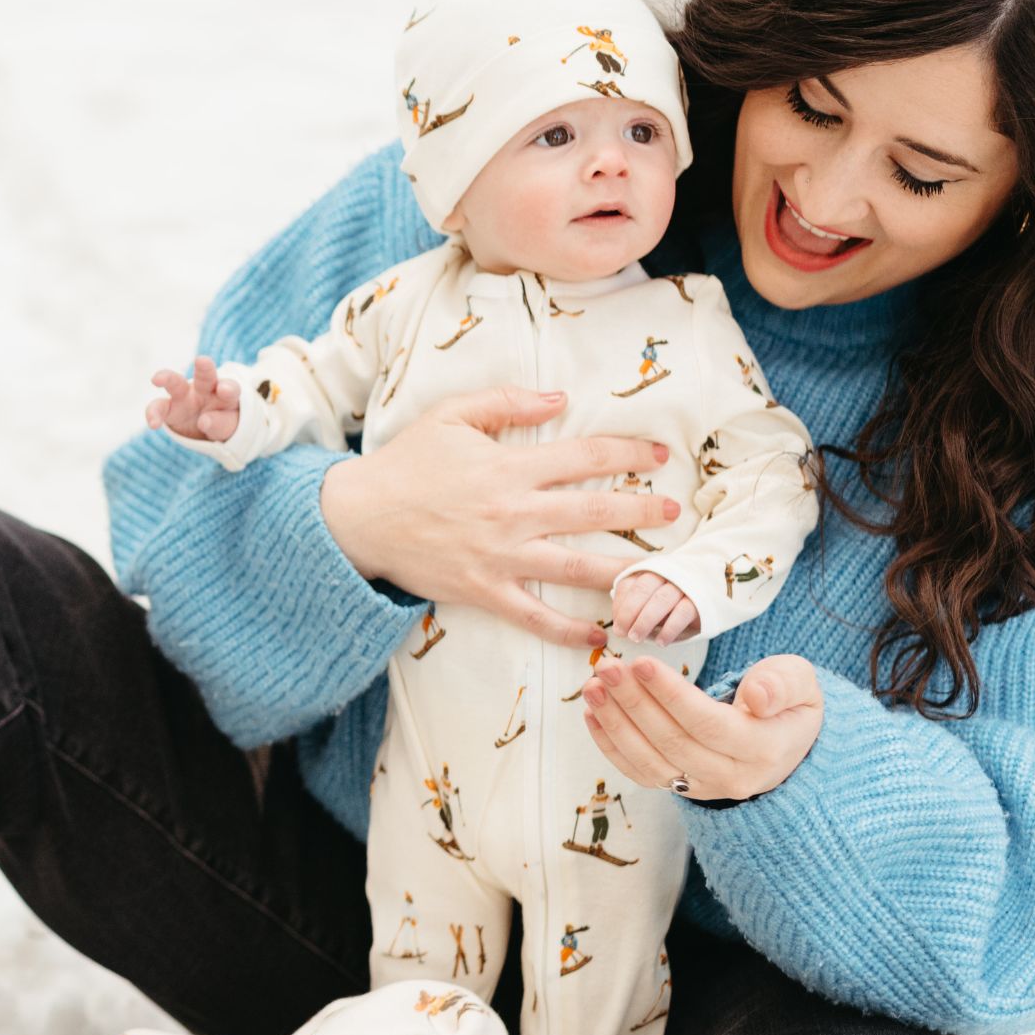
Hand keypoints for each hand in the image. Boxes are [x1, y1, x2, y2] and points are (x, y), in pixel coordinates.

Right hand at [146, 356, 240, 440]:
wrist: (208, 428)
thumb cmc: (222, 421)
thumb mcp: (228, 425)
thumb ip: (221, 424)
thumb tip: (203, 422)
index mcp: (226, 393)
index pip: (230, 388)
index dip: (228, 388)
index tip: (225, 390)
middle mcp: (205, 389)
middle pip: (205, 375)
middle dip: (204, 368)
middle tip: (202, 361)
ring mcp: (185, 396)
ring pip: (176, 382)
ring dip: (167, 378)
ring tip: (157, 379)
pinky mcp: (169, 409)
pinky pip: (159, 408)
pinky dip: (154, 414)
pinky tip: (153, 423)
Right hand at [319, 386, 681, 648]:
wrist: (359, 517)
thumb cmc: (406, 463)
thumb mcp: (450, 415)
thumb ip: (506, 402)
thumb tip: (560, 398)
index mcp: (509, 467)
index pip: (584, 456)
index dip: (627, 451)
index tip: (660, 453)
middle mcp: (514, 513)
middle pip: (593, 510)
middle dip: (641, 510)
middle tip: (675, 513)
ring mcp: (502, 557)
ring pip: (575, 566)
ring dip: (622, 569)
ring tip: (659, 576)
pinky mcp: (485, 592)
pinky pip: (535, 617)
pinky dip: (569, 631)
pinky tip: (601, 636)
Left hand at [581, 653, 822, 799]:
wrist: (787, 744)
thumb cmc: (788, 702)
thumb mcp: (801, 684)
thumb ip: (782, 684)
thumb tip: (756, 697)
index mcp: (763, 750)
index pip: (708, 724)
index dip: (671, 696)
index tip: (641, 663)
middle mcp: (732, 777)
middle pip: (673, 742)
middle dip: (634, 703)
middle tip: (607, 667)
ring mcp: (703, 788)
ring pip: (650, 762)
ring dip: (615, 724)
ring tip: (593, 686)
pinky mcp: (681, 788)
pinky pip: (640, 773)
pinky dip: (611, 745)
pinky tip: (593, 713)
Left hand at [611, 572, 698, 645]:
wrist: (709, 592)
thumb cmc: (671, 604)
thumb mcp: (651, 604)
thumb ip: (635, 610)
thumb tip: (621, 627)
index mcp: (648, 573)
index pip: (628, 584)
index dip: (620, 605)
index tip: (617, 627)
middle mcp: (665, 575)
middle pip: (643, 588)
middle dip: (629, 612)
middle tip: (623, 633)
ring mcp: (683, 585)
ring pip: (661, 599)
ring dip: (645, 620)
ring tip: (636, 638)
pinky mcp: (698, 600)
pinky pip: (682, 612)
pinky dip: (669, 628)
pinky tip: (661, 642)